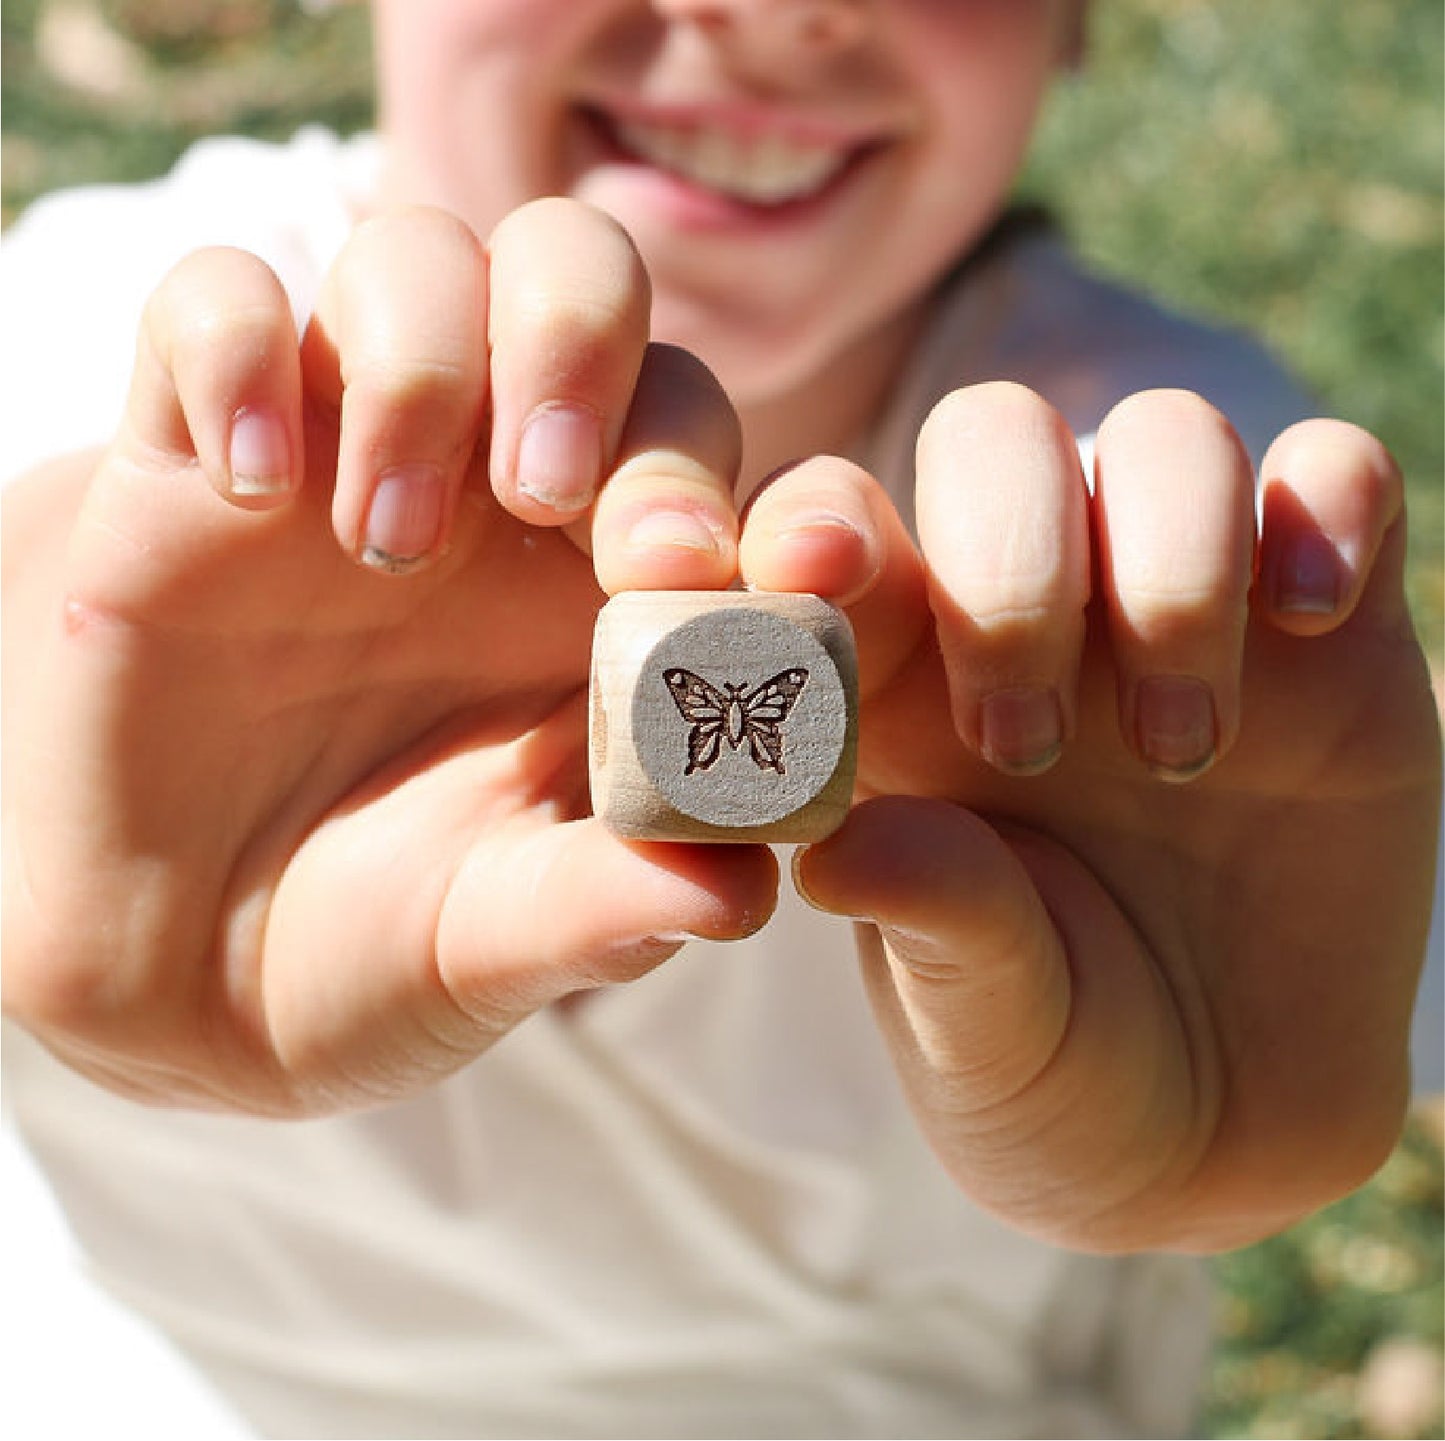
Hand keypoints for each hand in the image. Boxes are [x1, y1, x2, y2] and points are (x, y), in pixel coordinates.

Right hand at [2, 200, 777, 1113]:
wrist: (187, 970)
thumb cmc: (379, 945)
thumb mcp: (502, 940)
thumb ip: (613, 907)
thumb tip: (742, 888)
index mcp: (608, 590)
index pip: (715, 447)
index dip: (745, 478)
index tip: (731, 569)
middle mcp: (495, 496)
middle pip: (581, 279)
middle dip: (582, 357)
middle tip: (548, 498)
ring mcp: (348, 457)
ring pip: (416, 256)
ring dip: (421, 367)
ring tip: (384, 548)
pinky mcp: (191, 457)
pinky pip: (214, 299)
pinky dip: (233, 351)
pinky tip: (244, 486)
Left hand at [744, 383, 1440, 1251]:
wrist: (1221, 1119)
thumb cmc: (1052, 1056)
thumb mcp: (976, 1018)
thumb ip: (927, 918)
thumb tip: (840, 846)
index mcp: (896, 682)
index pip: (835, 523)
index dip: (812, 523)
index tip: (815, 583)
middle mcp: (1032, 617)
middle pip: (995, 436)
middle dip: (1009, 559)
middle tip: (1020, 753)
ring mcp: (1182, 608)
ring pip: (1165, 436)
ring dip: (1172, 561)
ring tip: (1179, 755)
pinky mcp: (1332, 633)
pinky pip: (1337, 477)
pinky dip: (1325, 508)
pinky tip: (1313, 623)